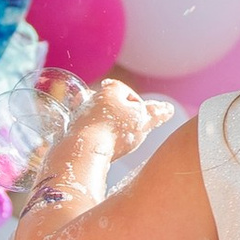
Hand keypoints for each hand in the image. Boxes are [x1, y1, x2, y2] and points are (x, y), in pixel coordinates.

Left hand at [46, 79, 163, 170]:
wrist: (85, 150)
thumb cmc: (116, 131)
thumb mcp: (143, 120)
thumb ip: (157, 113)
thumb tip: (168, 109)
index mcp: (108, 92)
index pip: (123, 89)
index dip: (135, 102)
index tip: (141, 116)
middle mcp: (91, 100)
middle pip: (107, 102)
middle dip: (118, 112)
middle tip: (128, 126)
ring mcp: (78, 116)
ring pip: (94, 116)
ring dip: (105, 125)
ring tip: (115, 139)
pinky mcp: (71, 133)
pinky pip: (84, 131)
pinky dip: (93, 137)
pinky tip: (101, 148)